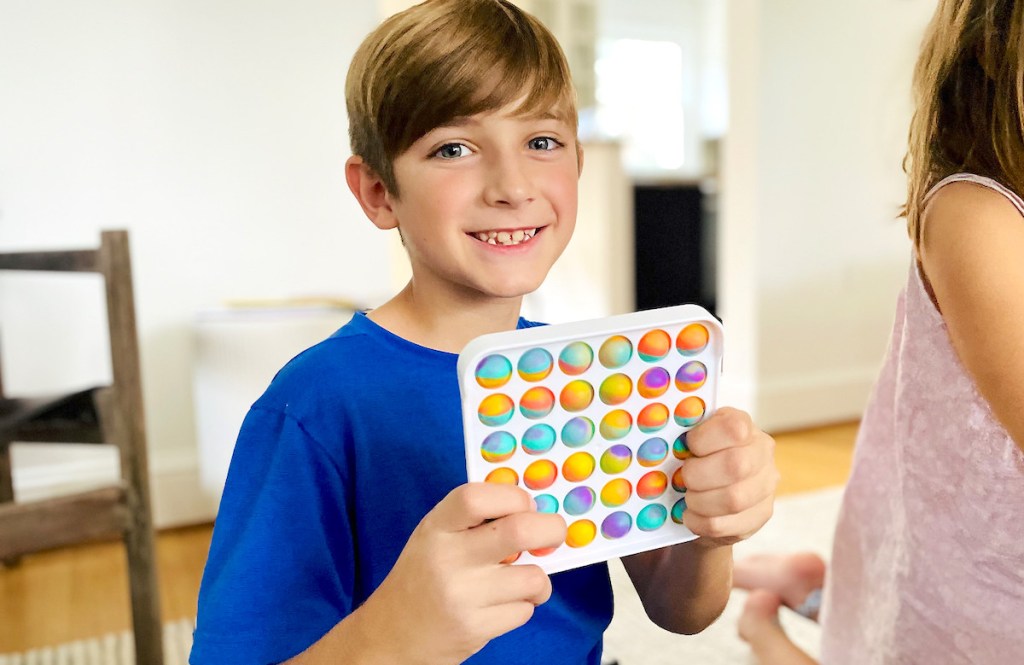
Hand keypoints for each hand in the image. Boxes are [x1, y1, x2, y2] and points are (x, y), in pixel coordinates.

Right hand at [359, 482, 566, 663]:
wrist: (392, 635)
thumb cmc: (422, 577)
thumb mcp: (435, 535)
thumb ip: (474, 518)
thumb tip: (533, 508)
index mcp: (436, 527)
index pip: (478, 497)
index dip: (513, 496)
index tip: (526, 505)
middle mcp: (448, 559)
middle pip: (520, 531)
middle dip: (551, 529)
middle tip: (554, 532)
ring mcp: (463, 596)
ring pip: (533, 577)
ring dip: (538, 580)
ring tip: (522, 581)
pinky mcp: (475, 628)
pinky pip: (525, 610)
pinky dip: (523, 606)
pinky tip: (502, 605)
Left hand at [679, 407, 778, 547]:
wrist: (710, 493)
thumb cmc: (697, 457)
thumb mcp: (691, 437)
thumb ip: (680, 433)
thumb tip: (653, 432)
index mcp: (743, 425)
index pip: (734, 428)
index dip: (704, 440)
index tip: (688, 447)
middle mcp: (761, 452)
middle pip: (735, 466)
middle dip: (698, 475)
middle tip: (684, 478)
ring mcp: (765, 485)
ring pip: (734, 499)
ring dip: (699, 501)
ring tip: (687, 498)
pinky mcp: (760, 514)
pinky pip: (727, 524)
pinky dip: (700, 522)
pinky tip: (691, 515)